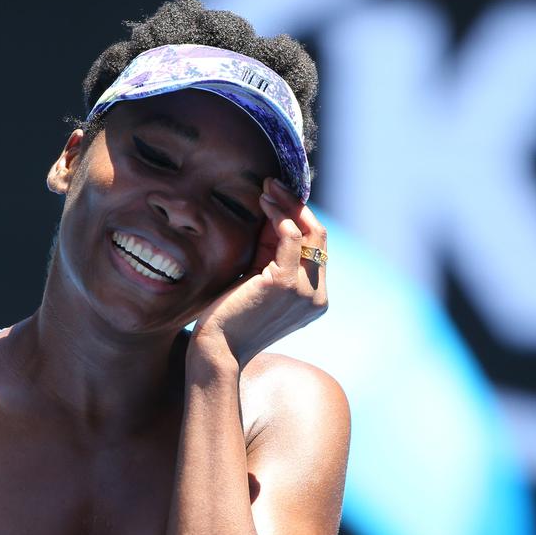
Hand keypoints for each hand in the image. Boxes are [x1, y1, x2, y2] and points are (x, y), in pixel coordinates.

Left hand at [191, 178, 327, 366]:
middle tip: (273, 185)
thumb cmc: (229, 317)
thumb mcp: (256, 280)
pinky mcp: (286, 284)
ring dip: (287, 205)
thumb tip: (272, 213)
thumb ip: (269, 253)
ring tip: (265, 189)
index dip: (300, 219)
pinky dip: (280, 216)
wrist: (216, 349)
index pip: (317, 249)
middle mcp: (317, 297)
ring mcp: (306, 292)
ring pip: (310, 233)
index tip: (278, 199)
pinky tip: (264, 205)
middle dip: (297, 206)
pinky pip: (292, 238)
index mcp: (314, 299)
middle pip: (319, 237)